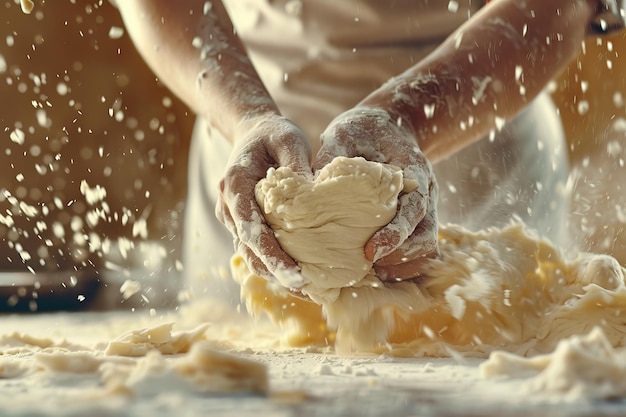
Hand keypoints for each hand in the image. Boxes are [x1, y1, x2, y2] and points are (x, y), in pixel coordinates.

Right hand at [216, 114, 311, 282]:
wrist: (252, 131)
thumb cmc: (272, 134)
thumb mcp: (288, 138)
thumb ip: (296, 162)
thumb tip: (312, 191)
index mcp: (235, 184)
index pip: (250, 226)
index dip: (271, 253)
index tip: (293, 272)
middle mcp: (228, 204)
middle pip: (249, 247)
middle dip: (275, 271)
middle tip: (305, 289)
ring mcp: (233, 217)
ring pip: (250, 254)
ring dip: (274, 273)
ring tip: (305, 289)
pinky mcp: (243, 223)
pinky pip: (255, 249)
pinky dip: (273, 264)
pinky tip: (297, 277)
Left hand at [313, 107, 438, 281]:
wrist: (387, 124)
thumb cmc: (362, 129)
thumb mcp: (344, 134)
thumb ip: (331, 158)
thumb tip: (306, 188)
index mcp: (414, 172)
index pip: (414, 209)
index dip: (395, 234)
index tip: (371, 251)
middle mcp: (424, 194)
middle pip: (426, 236)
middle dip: (400, 258)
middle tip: (367, 269)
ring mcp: (422, 209)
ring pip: (426, 248)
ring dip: (402, 265)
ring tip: (370, 275)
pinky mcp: (413, 221)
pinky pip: (416, 249)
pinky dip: (401, 263)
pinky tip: (375, 270)